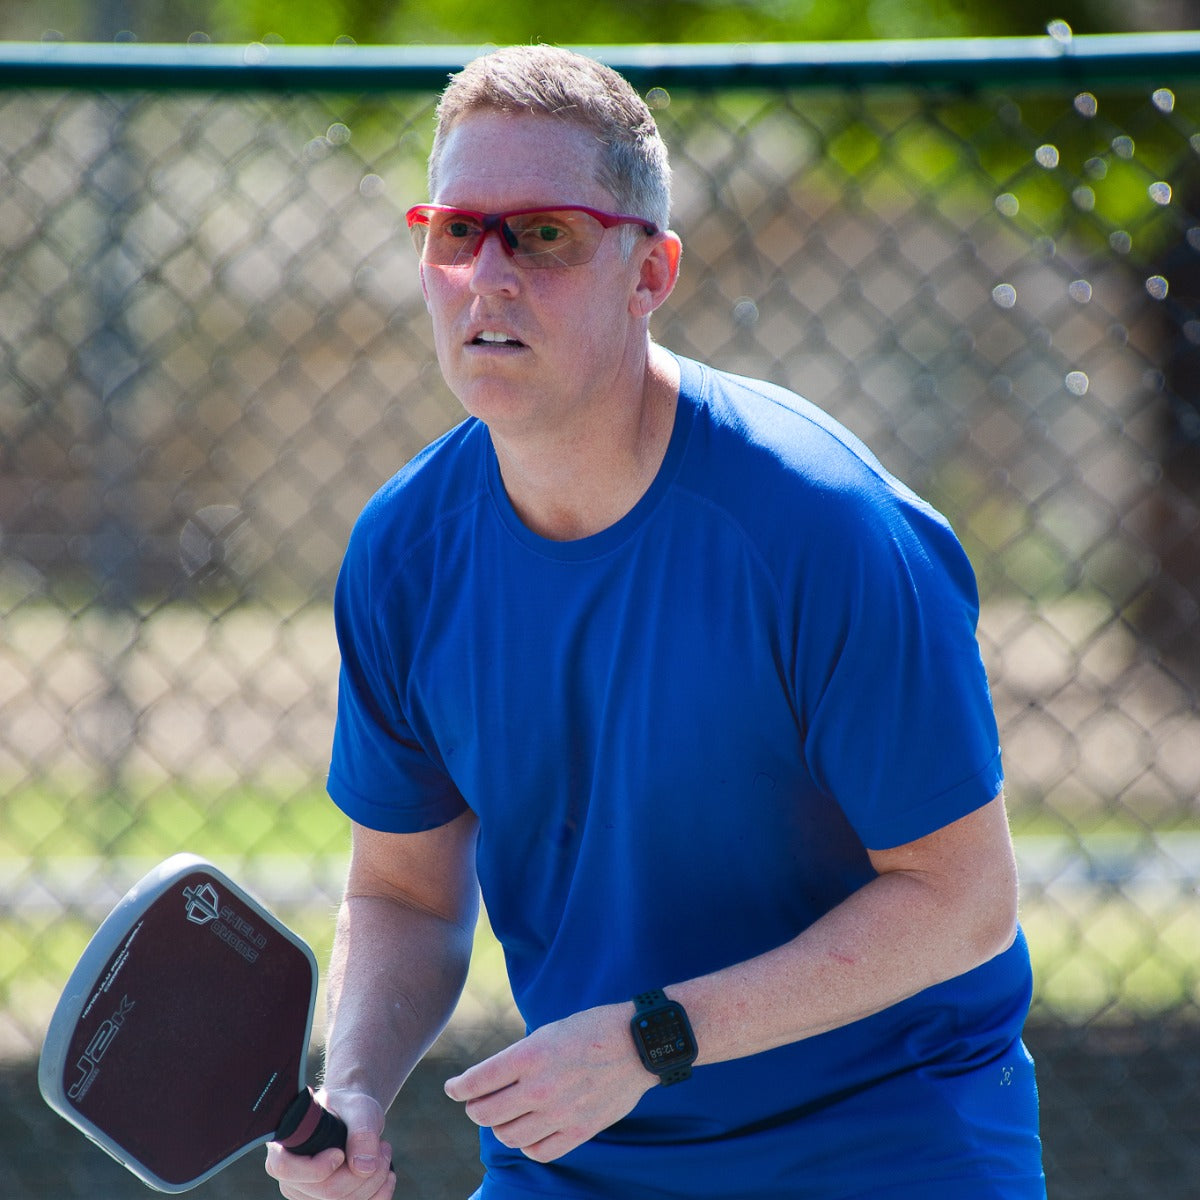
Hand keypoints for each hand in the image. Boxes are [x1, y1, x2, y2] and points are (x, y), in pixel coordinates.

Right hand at [265, 1089, 394, 1199]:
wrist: (354, 1118)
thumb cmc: (349, 1108)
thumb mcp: (359, 1108)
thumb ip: (361, 1132)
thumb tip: (364, 1167)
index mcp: (285, 1148)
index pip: (286, 1169)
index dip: (317, 1167)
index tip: (341, 1152)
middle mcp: (291, 1179)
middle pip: (328, 1191)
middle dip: (365, 1171)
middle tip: (383, 1146)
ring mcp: (307, 1197)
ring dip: (375, 1181)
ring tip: (384, 1152)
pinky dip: (378, 1195)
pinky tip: (387, 1176)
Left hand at [444, 1003, 653, 1162]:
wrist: (637, 1043)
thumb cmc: (591, 1029)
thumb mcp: (547, 1032)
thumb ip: (519, 1059)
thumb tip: (491, 1081)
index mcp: (529, 1055)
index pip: (476, 1082)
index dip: (458, 1087)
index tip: (453, 1088)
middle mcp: (539, 1087)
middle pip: (485, 1114)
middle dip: (474, 1108)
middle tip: (476, 1102)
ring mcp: (559, 1113)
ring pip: (508, 1136)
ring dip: (499, 1126)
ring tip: (503, 1116)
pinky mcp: (579, 1131)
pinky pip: (538, 1151)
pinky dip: (527, 1144)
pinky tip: (529, 1132)